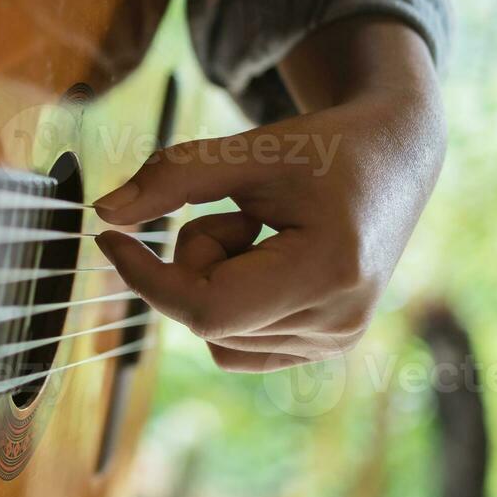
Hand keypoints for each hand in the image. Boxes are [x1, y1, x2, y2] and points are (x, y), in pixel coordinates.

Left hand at [92, 18, 445, 372]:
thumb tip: (104, 214)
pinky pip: (235, 346)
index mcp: (327, 272)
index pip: (206, 309)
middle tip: (238, 214)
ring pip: (215, 334)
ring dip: (214, 278)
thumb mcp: (248, 150)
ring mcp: (335, 342)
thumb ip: (172, 178)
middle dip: (193, 261)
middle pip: (205, 318)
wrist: (393, 161)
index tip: (109, 239)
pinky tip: (266, 261)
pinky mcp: (324, 347)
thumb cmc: (323, 148)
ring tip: (264, 233)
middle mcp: (338, 322)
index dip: (146, 278)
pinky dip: (229, 303)